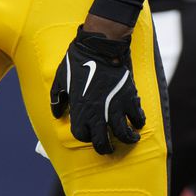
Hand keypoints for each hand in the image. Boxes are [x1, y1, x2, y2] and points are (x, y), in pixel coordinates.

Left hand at [49, 26, 145, 154]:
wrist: (99, 47)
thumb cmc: (77, 61)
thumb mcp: (60, 79)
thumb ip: (57, 98)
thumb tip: (56, 112)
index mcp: (80, 110)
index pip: (82, 135)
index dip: (86, 137)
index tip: (90, 134)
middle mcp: (98, 114)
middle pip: (103, 143)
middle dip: (106, 149)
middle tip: (110, 148)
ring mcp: (115, 107)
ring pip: (124, 134)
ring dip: (128, 139)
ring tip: (131, 137)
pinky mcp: (129, 98)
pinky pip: (138, 118)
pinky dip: (139, 122)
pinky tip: (137, 121)